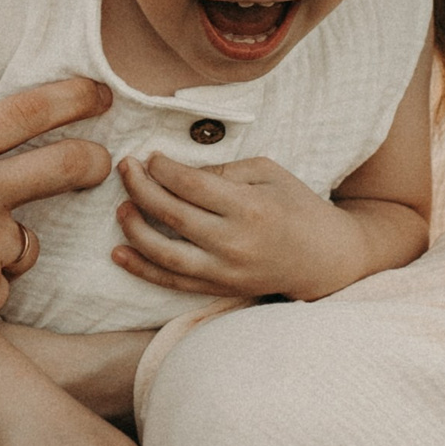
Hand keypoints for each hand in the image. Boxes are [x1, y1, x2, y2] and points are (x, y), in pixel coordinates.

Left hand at [111, 153, 361, 299]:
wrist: (324, 257)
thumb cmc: (297, 206)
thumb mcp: (268, 173)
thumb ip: (223, 171)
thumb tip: (178, 173)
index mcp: (249, 207)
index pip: (191, 184)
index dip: (162, 168)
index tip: (148, 156)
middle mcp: (234, 242)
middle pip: (171, 214)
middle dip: (140, 188)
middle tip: (124, 168)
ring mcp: (225, 271)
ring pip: (165, 253)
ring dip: (134, 228)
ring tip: (121, 207)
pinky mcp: (220, 289)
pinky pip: (172, 282)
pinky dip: (142, 269)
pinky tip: (119, 253)